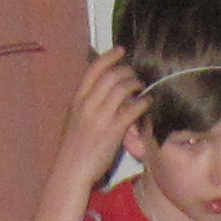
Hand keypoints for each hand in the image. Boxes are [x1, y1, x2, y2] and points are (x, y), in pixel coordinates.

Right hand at [51, 52, 148, 193]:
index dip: (109, 57)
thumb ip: (87, 104)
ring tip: (143, 87)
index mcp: (77, 100)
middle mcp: (87, 105)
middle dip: (127, 71)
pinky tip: (148, 102)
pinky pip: (133, 109)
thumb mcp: (74, 119)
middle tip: (136, 74)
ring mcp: (100, 117)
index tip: (121, 50)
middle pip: (111, 76)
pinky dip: (143, 102)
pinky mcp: (113, 130)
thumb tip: (103, 91)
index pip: (93, 70)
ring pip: (122, 88)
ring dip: (136, 84)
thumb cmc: (73, 147)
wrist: (71, 170)